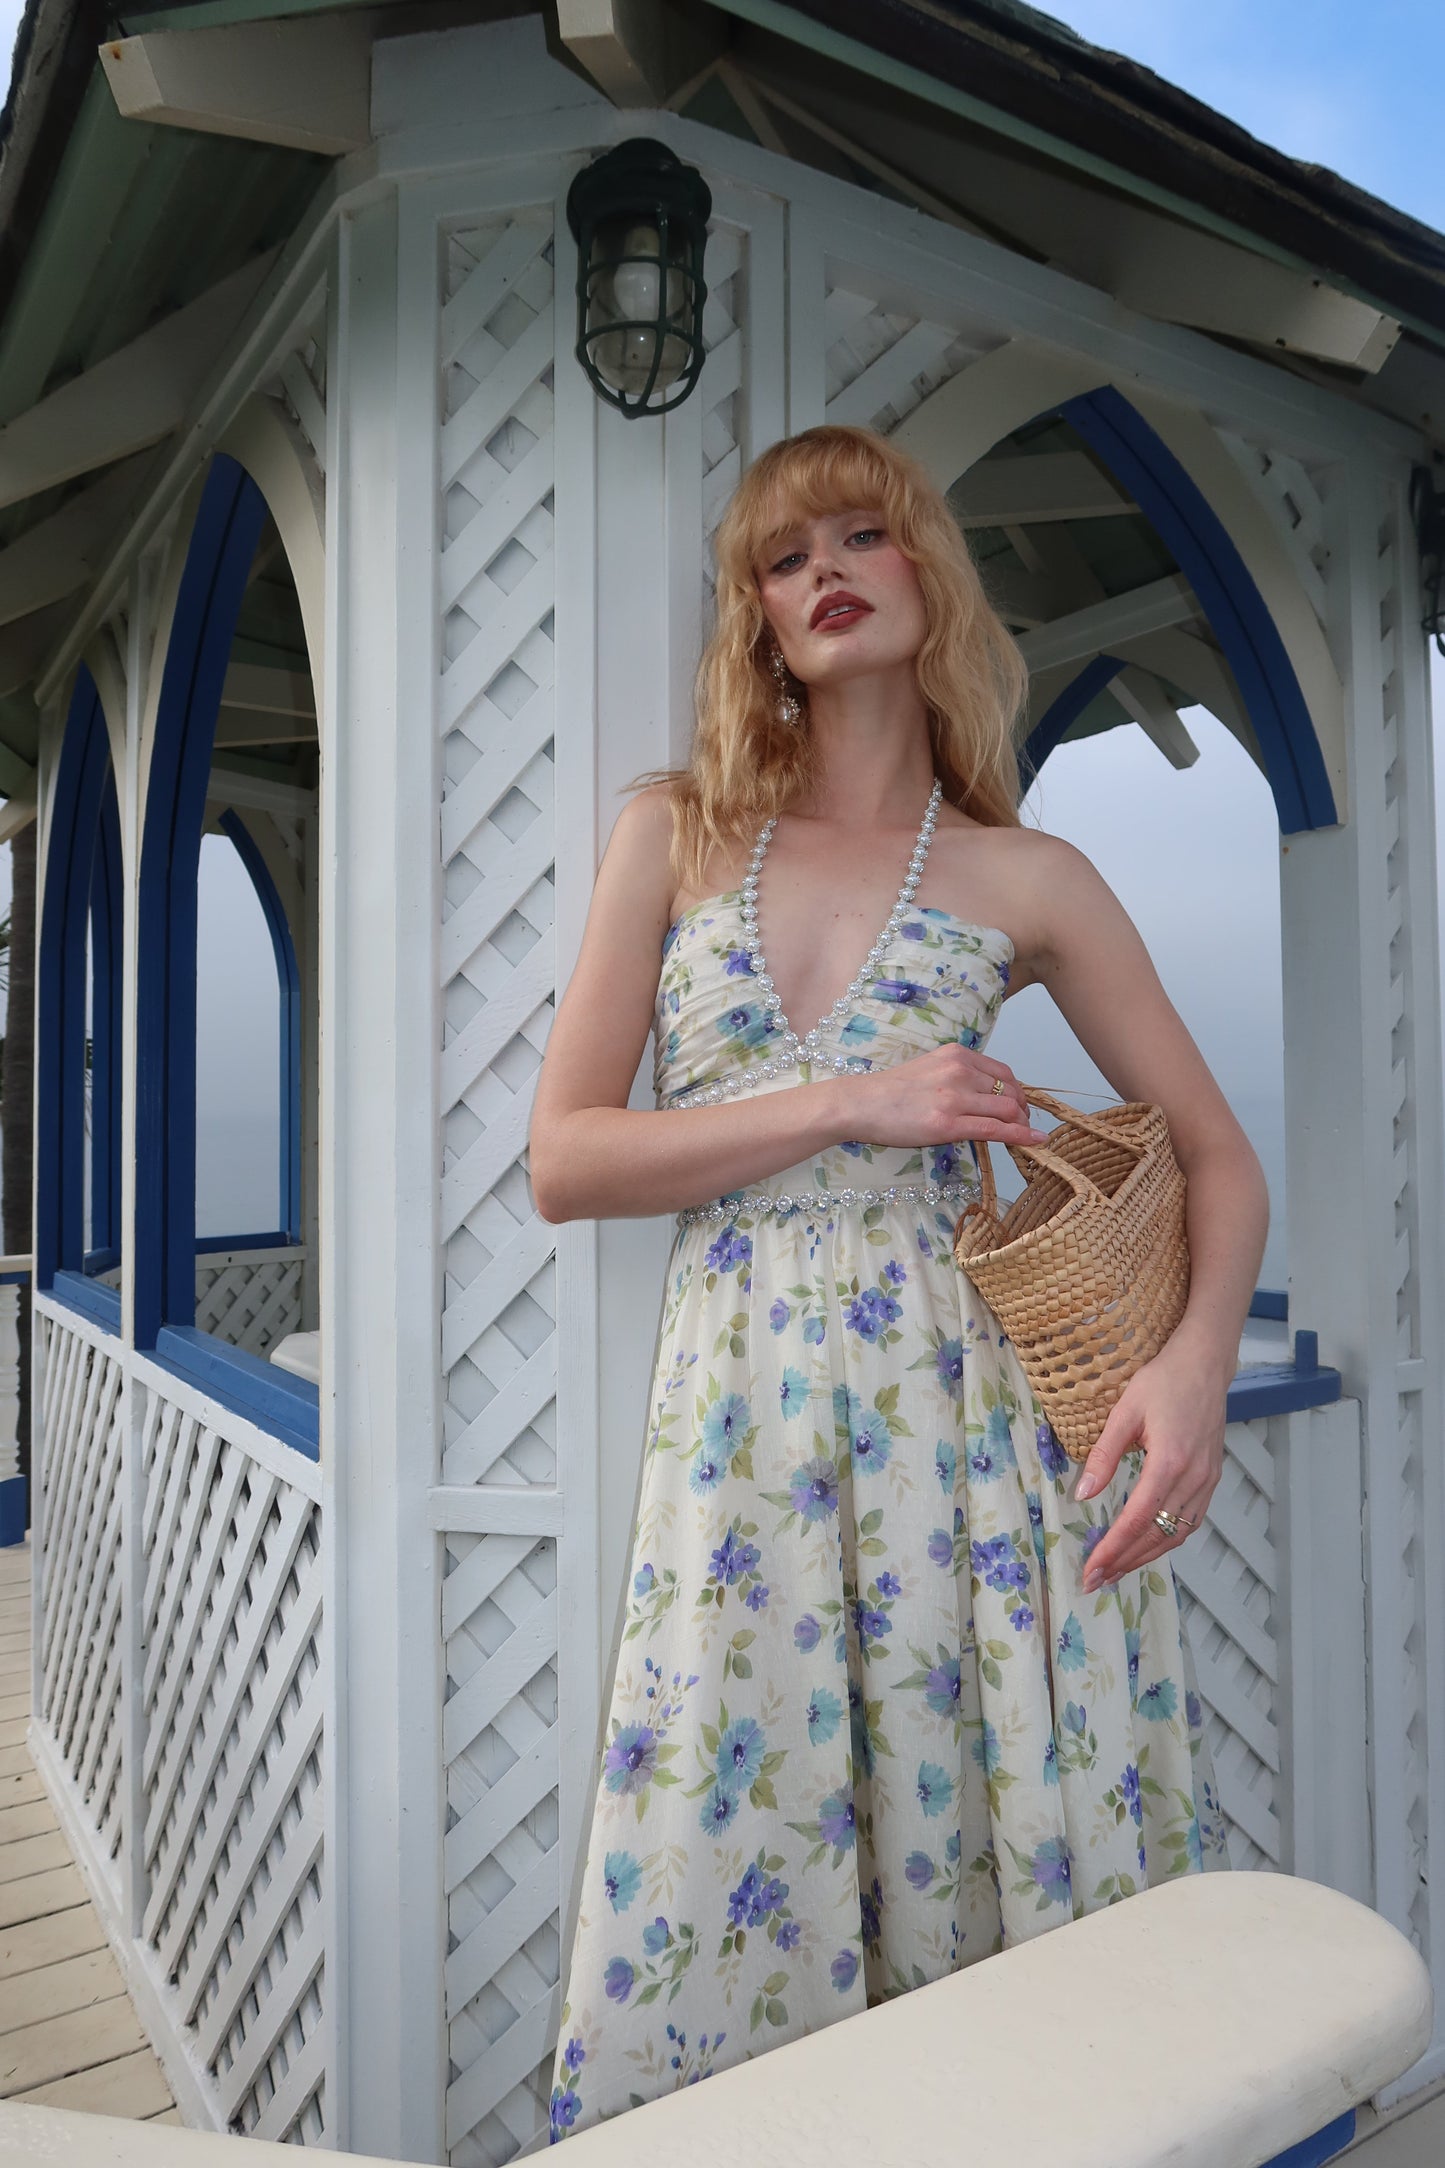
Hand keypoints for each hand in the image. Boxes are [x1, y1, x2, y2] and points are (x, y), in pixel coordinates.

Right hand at [842, 1043, 1048, 1150]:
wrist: (860, 1104)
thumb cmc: (890, 1092)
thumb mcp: (929, 1071)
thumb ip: (957, 1078)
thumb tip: (983, 1097)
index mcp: (956, 1055)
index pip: (1003, 1072)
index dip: (1018, 1091)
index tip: (1020, 1106)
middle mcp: (959, 1071)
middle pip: (1010, 1091)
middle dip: (1023, 1110)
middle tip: (1023, 1125)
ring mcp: (954, 1097)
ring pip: (1007, 1109)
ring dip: (1022, 1124)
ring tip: (1025, 1135)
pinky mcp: (948, 1124)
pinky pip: (995, 1130)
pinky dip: (1020, 1136)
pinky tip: (1034, 1142)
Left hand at [1071, 1346, 1226, 1589]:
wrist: (1205, 1365)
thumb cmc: (1162, 1382)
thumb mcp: (1124, 1413)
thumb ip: (1103, 1456)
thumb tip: (1083, 1494)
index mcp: (1169, 1462)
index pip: (1137, 1519)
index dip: (1112, 1549)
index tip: (1091, 1570)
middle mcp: (1193, 1478)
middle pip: (1157, 1536)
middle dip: (1125, 1562)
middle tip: (1096, 1581)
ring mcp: (1207, 1481)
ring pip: (1177, 1535)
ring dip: (1146, 1557)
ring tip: (1117, 1571)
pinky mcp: (1212, 1479)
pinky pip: (1191, 1522)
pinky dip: (1167, 1540)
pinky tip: (1147, 1546)